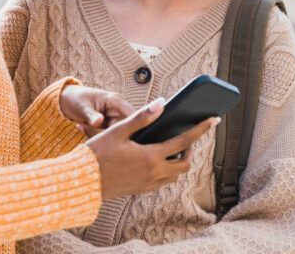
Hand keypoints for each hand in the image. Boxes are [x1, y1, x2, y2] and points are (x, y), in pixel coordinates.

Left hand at [60, 84, 134, 135]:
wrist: (66, 100)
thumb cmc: (75, 99)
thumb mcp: (82, 107)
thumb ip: (92, 116)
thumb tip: (98, 122)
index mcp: (115, 101)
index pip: (132, 114)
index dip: (131, 126)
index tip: (120, 136)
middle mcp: (118, 109)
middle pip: (124, 127)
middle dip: (110, 133)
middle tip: (93, 131)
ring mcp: (113, 118)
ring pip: (116, 133)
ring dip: (103, 135)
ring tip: (86, 127)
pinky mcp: (108, 125)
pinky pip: (108, 134)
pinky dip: (99, 136)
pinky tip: (87, 130)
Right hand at [85, 98, 219, 199]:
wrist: (81, 183)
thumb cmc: (96, 154)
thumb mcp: (118, 131)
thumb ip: (142, 118)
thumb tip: (162, 103)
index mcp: (150, 156)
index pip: (184, 141)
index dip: (201, 129)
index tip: (213, 119)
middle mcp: (153, 173)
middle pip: (185, 163)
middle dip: (190, 149)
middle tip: (186, 136)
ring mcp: (147, 184)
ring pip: (175, 174)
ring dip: (179, 161)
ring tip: (173, 146)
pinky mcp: (140, 189)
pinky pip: (162, 181)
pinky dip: (167, 170)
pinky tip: (156, 158)